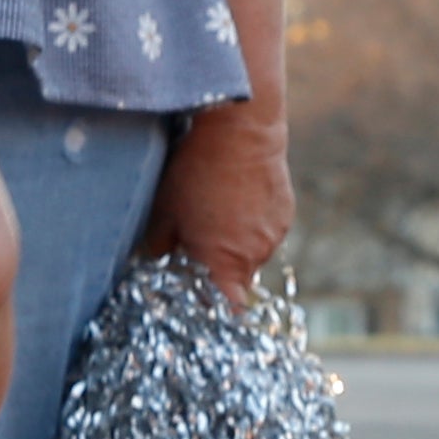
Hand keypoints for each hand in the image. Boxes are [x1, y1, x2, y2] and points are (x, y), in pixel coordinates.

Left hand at [139, 103, 290, 309]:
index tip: (201, 304)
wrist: (240, 128)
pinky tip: (234, 197)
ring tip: (216, 212)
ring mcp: (274, 233)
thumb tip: (154, 260)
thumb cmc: (197, 171)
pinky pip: (265, 231)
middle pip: (237, 280)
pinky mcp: (285, 212)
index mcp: (225, 262)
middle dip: (218, 270)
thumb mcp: (165, 211)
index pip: (229, 310)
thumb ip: (159, 246)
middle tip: (196, 244)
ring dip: (235, 244)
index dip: (215, 310)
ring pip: (251, 254)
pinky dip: (250, 223)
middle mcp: (256, 254)